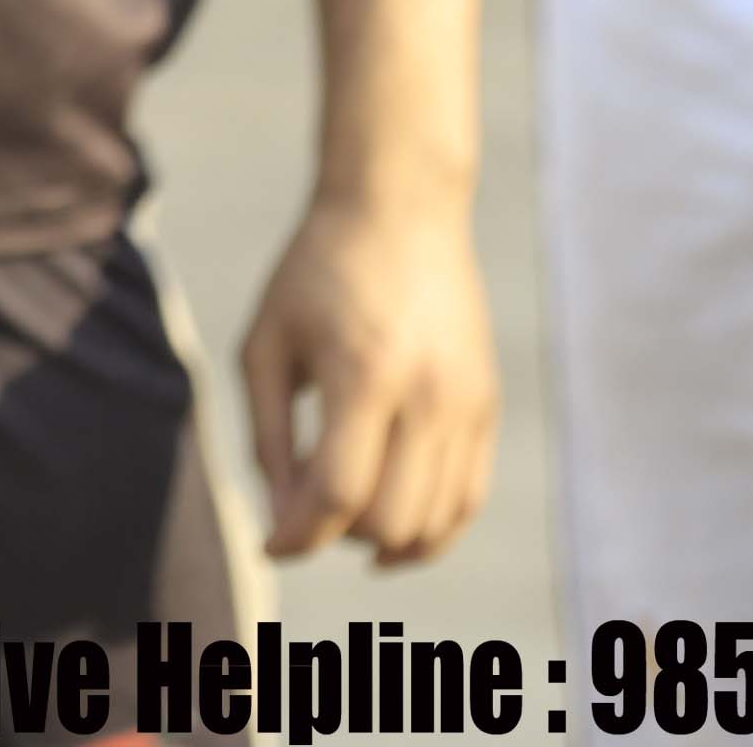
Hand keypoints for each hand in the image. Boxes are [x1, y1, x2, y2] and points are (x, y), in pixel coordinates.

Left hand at [242, 186, 498, 566]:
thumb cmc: (316, 272)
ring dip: (383, 540)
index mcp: (364, 375)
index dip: (298, 535)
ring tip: (344, 512)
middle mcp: (427, 396)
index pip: (338, 493)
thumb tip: (282, 517)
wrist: (400, 207)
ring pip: (433, 522)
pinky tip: (392, 526)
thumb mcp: (266, 342)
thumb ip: (266, 434)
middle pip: (389, 519)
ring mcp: (467, 403)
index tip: (270, 544)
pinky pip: (468, 498)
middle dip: (336, 535)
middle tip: (303, 508)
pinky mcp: (486, 406)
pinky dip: (431, 528)